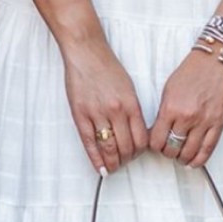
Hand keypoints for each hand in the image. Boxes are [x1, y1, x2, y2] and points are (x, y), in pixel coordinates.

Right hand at [63, 43, 147, 172]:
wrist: (86, 53)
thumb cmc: (107, 68)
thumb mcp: (128, 88)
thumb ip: (132, 110)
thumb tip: (134, 132)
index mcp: (131, 104)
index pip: (141, 138)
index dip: (140, 152)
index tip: (137, 155)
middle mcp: (116, 111)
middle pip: (126, 146)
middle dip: (127, 159)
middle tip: (124, 162)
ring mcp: (97, 113)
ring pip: (109, 147)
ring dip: (112, 162)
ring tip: (112, 168)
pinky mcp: (80, 114)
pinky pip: (89, 142)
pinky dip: (95, 158)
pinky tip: (99, 167)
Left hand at [147, 49, 222, 166]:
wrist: (213, 64)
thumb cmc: (189, 74)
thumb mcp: (167, 92)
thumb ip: (162, 114)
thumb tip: (156, 134)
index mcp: (170, 109)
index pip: (156, 140)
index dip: (153, 147)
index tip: (154, 145)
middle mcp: (187, 118)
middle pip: (172, 149)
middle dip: (167, 153)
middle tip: (167, 150)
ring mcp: (204, 122)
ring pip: (189, 152)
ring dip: (182, 158)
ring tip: (179, 156)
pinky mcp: (218, 123)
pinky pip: (208, 149)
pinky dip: (199, 159)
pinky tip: (193, 162)